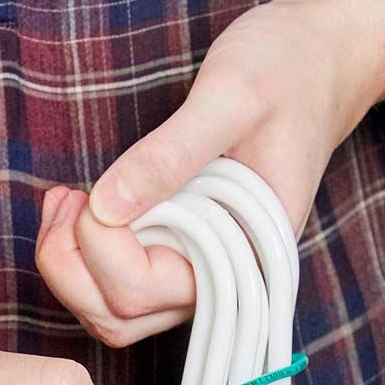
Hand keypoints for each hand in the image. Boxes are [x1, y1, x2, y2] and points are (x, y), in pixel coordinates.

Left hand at [36, 0, 384, 349]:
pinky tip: (77, 207)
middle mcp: (216, 282)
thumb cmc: (289, 72)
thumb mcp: (231, 98)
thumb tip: (107, 204)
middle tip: (64, 199)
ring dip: (69, 269)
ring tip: (65, 202)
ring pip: (109, 315)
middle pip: (116, 319)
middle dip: (70, 267)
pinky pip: (115, 291)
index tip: (87, 192)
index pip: (141, 289)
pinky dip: (81, 260)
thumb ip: (170, 155)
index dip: (99, 247)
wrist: (320, 65)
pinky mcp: (177, 261)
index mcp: (242, 258)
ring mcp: (193, 278)